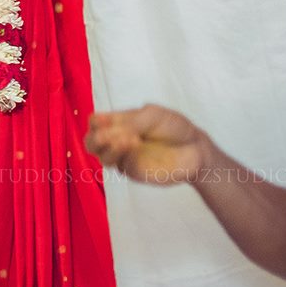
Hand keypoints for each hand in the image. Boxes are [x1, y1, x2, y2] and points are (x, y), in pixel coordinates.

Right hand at [85, 105, 211, 186]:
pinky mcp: (132, 171)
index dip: (97, 121)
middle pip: (90, 142)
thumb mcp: (153, 115)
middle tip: (107, 134)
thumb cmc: (174, 127)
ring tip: (127, 138)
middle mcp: (117, 141)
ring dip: (109, 145)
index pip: (95, 122)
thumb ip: (130, 120)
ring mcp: (124, 157)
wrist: (195, 148)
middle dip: (95, 138)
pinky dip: (122, 152)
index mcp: (119, 123)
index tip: (107, 119)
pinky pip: (119, 165)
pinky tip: (134, 143)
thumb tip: (107, 125)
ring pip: (101, 156)